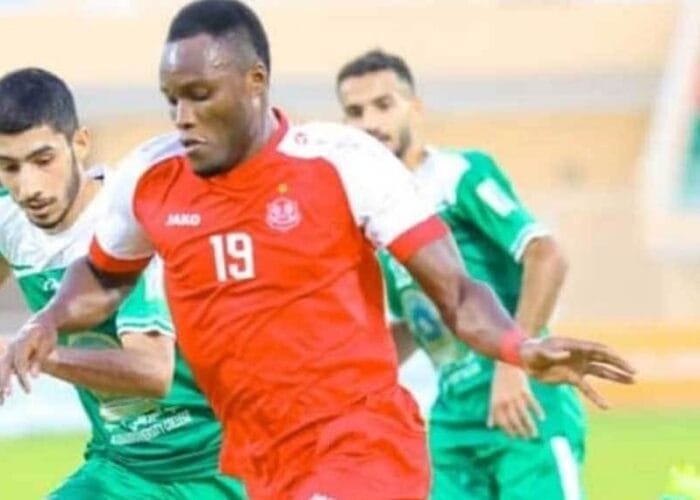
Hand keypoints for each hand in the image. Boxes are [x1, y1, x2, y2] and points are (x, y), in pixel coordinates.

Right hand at [0, 316, 57, 400]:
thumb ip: (39, 359)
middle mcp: (11, 347)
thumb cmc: (47, 334)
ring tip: (2, 402)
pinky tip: (3, 396)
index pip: (20, 363)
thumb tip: (33, 376)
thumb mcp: (48, 344)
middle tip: (5, 398)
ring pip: (0, 369)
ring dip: (0, 385)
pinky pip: (2, 370)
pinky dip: (2, 381)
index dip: (23, 378)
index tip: (29, 391)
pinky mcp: (9, 356)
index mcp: (21, 342)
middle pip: (4, 367)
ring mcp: (8, 351)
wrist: (41, 323)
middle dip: (3, 383)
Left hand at [488, 363, 543, 438]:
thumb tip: (490, 426)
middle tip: (527, 438)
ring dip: (530, 426)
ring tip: (534, 434)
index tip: (516, 438)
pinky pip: (532, 402)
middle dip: (521, 431)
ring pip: (524, 414)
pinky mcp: (524, 389)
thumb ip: (492, 412)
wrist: (506, 364)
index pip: (502, 422)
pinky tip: (542, 418)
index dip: (509, 431)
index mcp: (496, 403)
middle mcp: (505, 401)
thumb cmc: (499, 381)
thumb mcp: (492, 396)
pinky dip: (538, 411)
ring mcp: (515, 395)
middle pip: (514, 420)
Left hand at [519, 337, 634, 408]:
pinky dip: (597, 397)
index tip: (625, 364)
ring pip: (601, 372)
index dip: (612, 356)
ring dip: (615, 377)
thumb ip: (552, 353)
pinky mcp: (572, 378)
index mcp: (575, 346)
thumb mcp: (540, 351)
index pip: (599, 350)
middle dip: (619, 366)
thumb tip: (567, 353)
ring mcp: (578, 367)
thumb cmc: (532, 351)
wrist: (524, 359)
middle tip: (634, 373)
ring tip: (632, 382)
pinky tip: (608, 406)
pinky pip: (588, 389)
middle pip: (604, 360)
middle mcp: (580, 356)